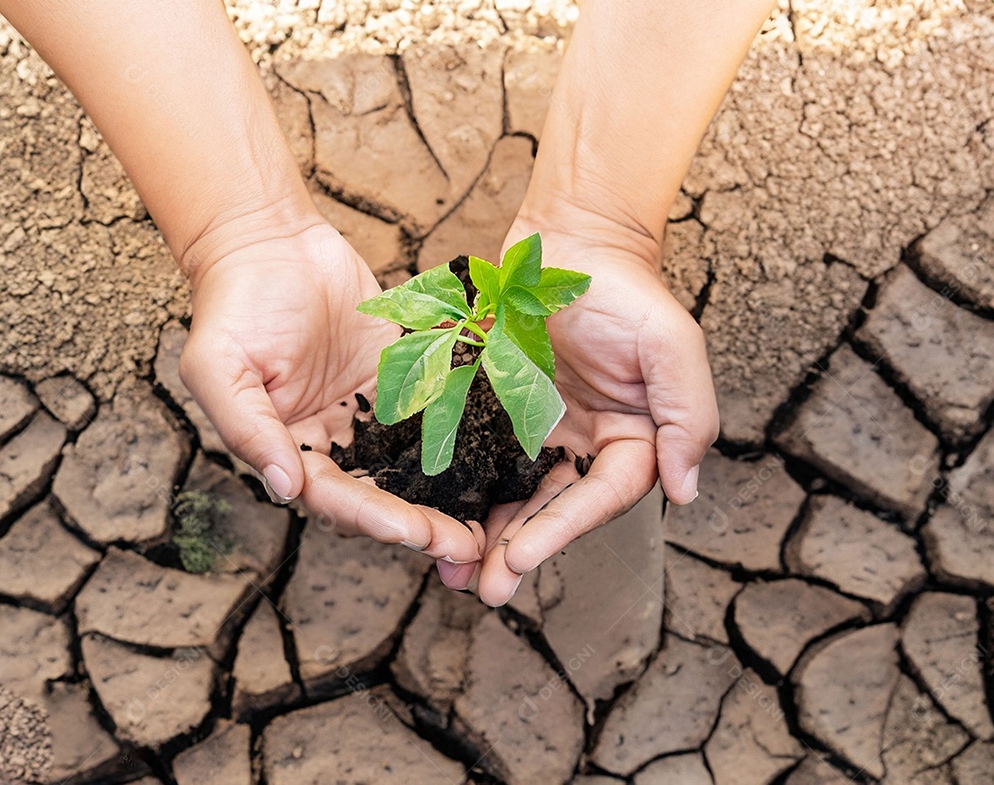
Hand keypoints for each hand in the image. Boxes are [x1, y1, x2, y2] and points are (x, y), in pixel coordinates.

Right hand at [180, 215, 482, 562]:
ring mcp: (369, 411)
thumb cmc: (234, 303)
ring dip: (445, 497)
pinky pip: (433, 414)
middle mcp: (333, 439)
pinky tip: (496, 460)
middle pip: (380, 494)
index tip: (413, 533)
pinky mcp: (400, 379)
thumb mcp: (219, 367)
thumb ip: (249, 430)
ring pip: (412, 466)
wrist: (270, 241)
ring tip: (487, 523)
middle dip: (420, 524)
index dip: (373, 518)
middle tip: (465, 548)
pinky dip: (461, 440)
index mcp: (289, 447)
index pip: (333, 497)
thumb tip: (285, 489)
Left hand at [438, 211, 718, 604]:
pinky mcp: (498, 412)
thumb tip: (686, 491)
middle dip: (518, 551)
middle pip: (552, 510)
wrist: (571, 243)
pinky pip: (477, 456)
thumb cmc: (628, 291)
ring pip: (511, 494)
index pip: (601, 497)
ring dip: (484, 535)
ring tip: (450, 571)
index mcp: (631, 440)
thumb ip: (686, 416)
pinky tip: (433, 516)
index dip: (563, 530)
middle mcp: (585, 446)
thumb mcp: (672, 346)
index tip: (522, 559)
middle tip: (484, 590)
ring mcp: (539, 432)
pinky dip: (459, 489)